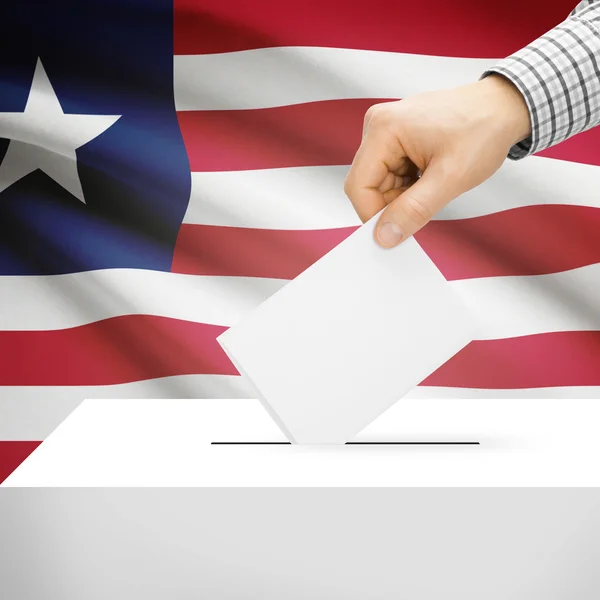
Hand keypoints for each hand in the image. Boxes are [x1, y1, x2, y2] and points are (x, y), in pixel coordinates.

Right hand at [343, 74, 531, 246]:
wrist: (504, 107)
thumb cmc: (483, 131)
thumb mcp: (450, 178)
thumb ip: (414, 210)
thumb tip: (384, 236)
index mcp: (383, 129)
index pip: (358, 187)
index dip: (373, 215)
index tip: (395, 233)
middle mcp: (377, 126)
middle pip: (367, 185)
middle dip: (392, 205)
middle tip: (426, 205)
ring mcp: (385, 130)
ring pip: (379, 183)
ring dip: (402, 196)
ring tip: (435, 185)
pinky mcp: (395, 137)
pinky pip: (390, 174)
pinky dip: (408, 187)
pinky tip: (431, 178)